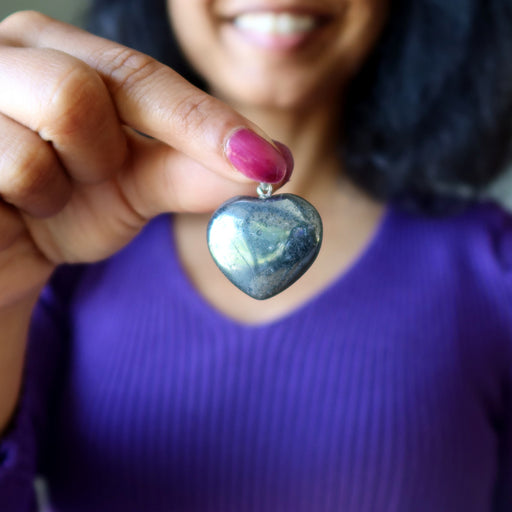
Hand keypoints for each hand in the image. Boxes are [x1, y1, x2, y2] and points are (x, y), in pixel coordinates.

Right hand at [0, 11, 291, 306]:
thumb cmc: (61, 210)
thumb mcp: (131, 188)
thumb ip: (191, 171)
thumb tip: (268, 168)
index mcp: (57, 51)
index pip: (143, 76)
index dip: (208, 123)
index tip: (271, 165)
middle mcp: (11, 52)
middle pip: (90, 86)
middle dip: (104, 154)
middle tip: (90, 180)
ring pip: (59, 109)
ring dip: (68, 179)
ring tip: (46, 196)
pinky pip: (15, 161)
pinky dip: (32, 198)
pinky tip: (15, 208)